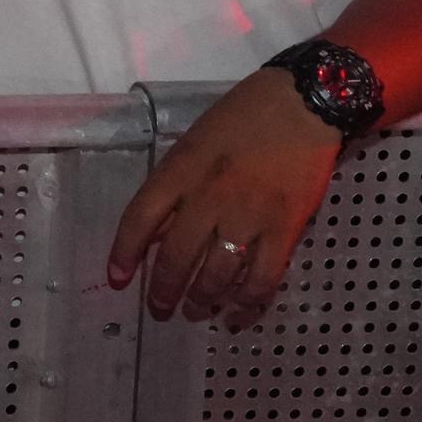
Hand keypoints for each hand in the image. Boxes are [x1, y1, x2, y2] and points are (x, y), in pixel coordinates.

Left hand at [105, 69, 346, 325]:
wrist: (302, 106)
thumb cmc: (242, 118)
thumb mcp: (194, 141)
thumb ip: (174, 185)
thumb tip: (157, 233)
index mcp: (180, 169)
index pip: (139, 217)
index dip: (124, 253)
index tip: (118, 280)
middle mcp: (209, 195)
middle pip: (176, 255)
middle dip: (164, 290)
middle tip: (161, 310)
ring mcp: (248, 215)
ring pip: (217, 274)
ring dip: (202, 300)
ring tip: (196, 310)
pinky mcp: (285, 229)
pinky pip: (262, 279)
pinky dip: (247, 304)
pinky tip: (236, 315)